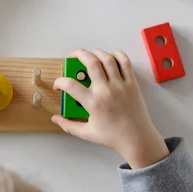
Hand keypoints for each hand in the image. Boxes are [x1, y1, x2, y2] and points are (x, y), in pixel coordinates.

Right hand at [52, 49, 169, 168]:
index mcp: (93, 103)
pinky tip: (109, 56)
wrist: (137, 139)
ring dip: (96, 52)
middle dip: (78, 54)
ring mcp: (120, 85)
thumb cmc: (113, 137)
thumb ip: (68, 125)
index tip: (58, 85)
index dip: (59, 82)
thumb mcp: (87, 133)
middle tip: (72, 56)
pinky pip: (125, 62)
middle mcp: (106, 91)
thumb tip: (55, 118)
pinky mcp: (132, 83)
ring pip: (107, 59)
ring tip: (90, 54)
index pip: (70, 85)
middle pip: (90, 62)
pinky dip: (116, 55)